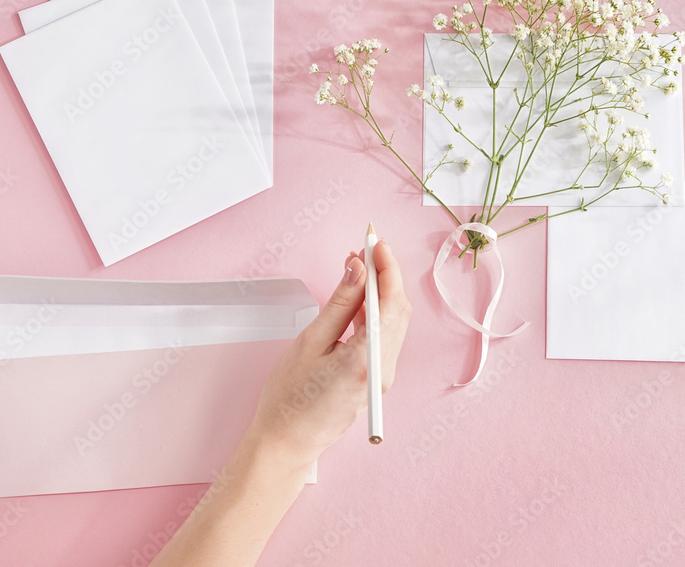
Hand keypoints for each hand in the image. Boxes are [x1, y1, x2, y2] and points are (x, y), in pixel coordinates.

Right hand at [247, 240, 410, 465]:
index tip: (375, 242)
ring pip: (393, 323)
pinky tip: (359, 298)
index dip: (386, 267)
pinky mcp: (376, 379)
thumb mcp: (310, 342)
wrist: (287, 443)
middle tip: (365, 250)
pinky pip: (384, 337)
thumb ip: (339, 304)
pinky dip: (375, 313)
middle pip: (397, 310)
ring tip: (358, 268)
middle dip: (385, 275)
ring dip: (380, 293)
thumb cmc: (289, 398)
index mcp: (366, 359)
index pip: (389, 302)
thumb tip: (359, 271)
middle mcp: (383, 369)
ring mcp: (382, 376)